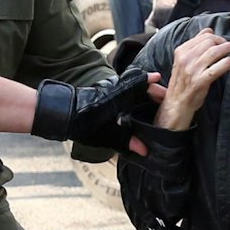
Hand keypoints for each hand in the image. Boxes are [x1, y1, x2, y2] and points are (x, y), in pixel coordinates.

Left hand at [33, 69, 158, 149]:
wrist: (63, 115)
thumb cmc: (83, 124)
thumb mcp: (106, 136)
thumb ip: (127, 141)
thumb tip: (145, 150)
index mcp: (118, 98)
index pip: (137, 85)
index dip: (150, 82)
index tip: (160, 80)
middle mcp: (116, 91)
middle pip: (139, 85)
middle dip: (153, 90)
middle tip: (166, 98)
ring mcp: (111, 91)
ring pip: (132, 87)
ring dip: (145, 91)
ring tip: (157, 101)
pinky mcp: (107, 94)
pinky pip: (126, 91)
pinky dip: (136, 94)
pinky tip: (141, 104)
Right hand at [153, 31, 229, 131]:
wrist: (176, 104)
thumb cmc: (183, 83)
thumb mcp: (184, 60)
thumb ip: (195, 45)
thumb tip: (208, 30)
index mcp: (181, 51)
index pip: (203, 37)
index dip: (217, 37)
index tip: (224, 41)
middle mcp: (185, 59)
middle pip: (209, 42)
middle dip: (224, 42)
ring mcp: (192, 70)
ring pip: (214, 52)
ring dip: (229, 48)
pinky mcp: (199, 81)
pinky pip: (216, 68)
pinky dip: (227, 62)